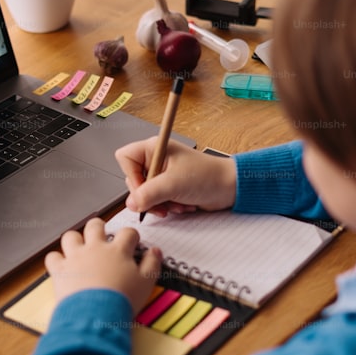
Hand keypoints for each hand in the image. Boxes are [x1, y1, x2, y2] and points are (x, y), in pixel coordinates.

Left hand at [45, 218, 161, 313]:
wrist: (97, 315)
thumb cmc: (123, 299)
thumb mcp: (146, 283)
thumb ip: (152, 264)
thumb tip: (155, 251)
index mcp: (118, 251)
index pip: (127, 233)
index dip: (131, 236)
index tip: (132, 243)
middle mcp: (95, 248)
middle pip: (95, 225)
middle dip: (99, 227)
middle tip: (102, 237)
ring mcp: (75, 257)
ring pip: (71, 236)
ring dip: (75, 240)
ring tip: (80, 249)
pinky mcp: (60, 270)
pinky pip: (52, 257)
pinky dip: (56, 260)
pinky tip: (62, 265)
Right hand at [116, 138, 236, 217]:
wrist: (230, 187)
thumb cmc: (208, 176)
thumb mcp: (174, 185)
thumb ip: (149, 194)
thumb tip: (131, 203)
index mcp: (155, 148)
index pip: (125, 158)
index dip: (131, 176)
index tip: (144, 189)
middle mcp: (156, 159)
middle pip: (133, 180)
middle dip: (148, 196)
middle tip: (161, 203)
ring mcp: (162, 174)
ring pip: (145, 194)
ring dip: (160, 204)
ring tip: (177, 204)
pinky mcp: (169, 186)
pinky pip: (156, 200)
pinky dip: (168, 206)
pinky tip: (182, 205)